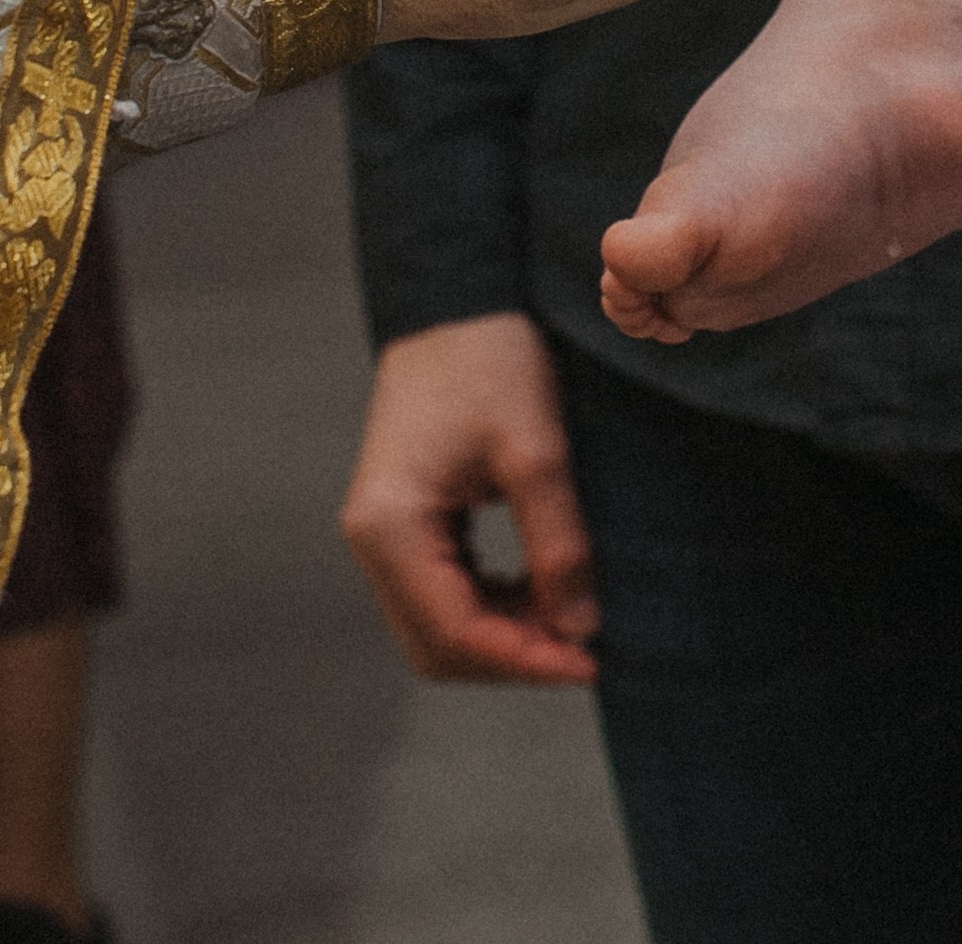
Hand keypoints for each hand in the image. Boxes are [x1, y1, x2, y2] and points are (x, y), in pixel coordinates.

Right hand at [340, 314, 599, 683]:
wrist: (456, 300)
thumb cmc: (491, 360)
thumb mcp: (536, 451)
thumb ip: (557, 544)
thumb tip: (579, 629)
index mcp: (390, 526)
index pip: (453, 632)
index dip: (524, 660)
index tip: (590, 661)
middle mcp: (371, 540)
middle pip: (436, 646)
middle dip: (511, 658)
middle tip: (585, 648)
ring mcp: (381, 533)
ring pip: (437, 627)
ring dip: (503, 636)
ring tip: (571, 618)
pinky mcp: (403, 522)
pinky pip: (441, 592)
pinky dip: (491, 607)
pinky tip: (541, 591)